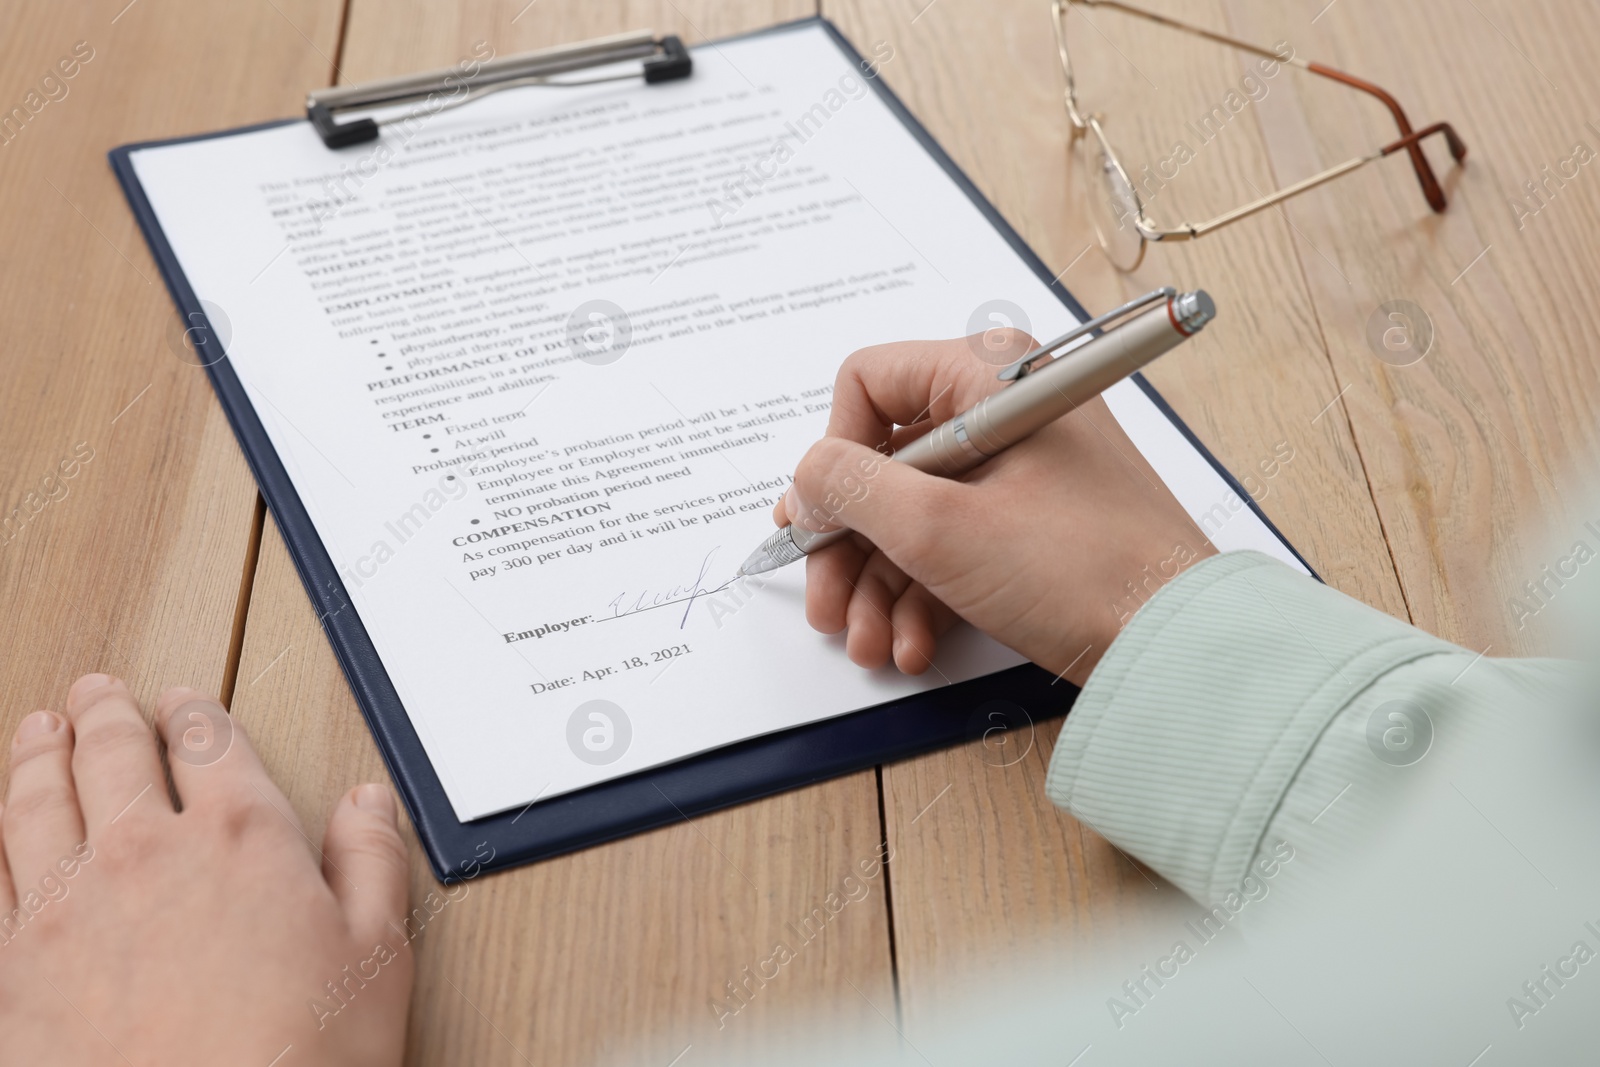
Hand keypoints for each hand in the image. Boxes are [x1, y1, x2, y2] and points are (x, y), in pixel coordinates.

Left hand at [0, 674, 412, 1065]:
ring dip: (36, 756)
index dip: (196, 714)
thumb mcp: (376, 957)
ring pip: (35, 804)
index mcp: (240, 838)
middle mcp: (144, 854)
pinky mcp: (12, 975)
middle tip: (99, 693)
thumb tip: (369, 802)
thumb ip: (372, 862)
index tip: (187, 702)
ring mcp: (65, 911)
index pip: (210, 744)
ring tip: (38, 731)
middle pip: (113, 755)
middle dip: (106, 714)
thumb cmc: (300, 1064)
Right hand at [778, 331, 1215, 685]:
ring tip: (870, 643)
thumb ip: (853, 490)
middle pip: (884, 462)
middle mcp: (1003, 411)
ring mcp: (1018, 471)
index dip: (833, 454)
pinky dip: (921, 597)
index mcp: (990, 377)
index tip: (818, 519)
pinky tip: (911, 645)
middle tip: (825, 602)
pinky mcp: (1029, 525)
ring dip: (878, 585)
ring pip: (912, 515)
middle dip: (848, 544)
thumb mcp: (940, 529)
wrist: (1175, 646)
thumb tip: (806, 479)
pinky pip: (951, 547)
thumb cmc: (1084, 570)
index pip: (869, 384)